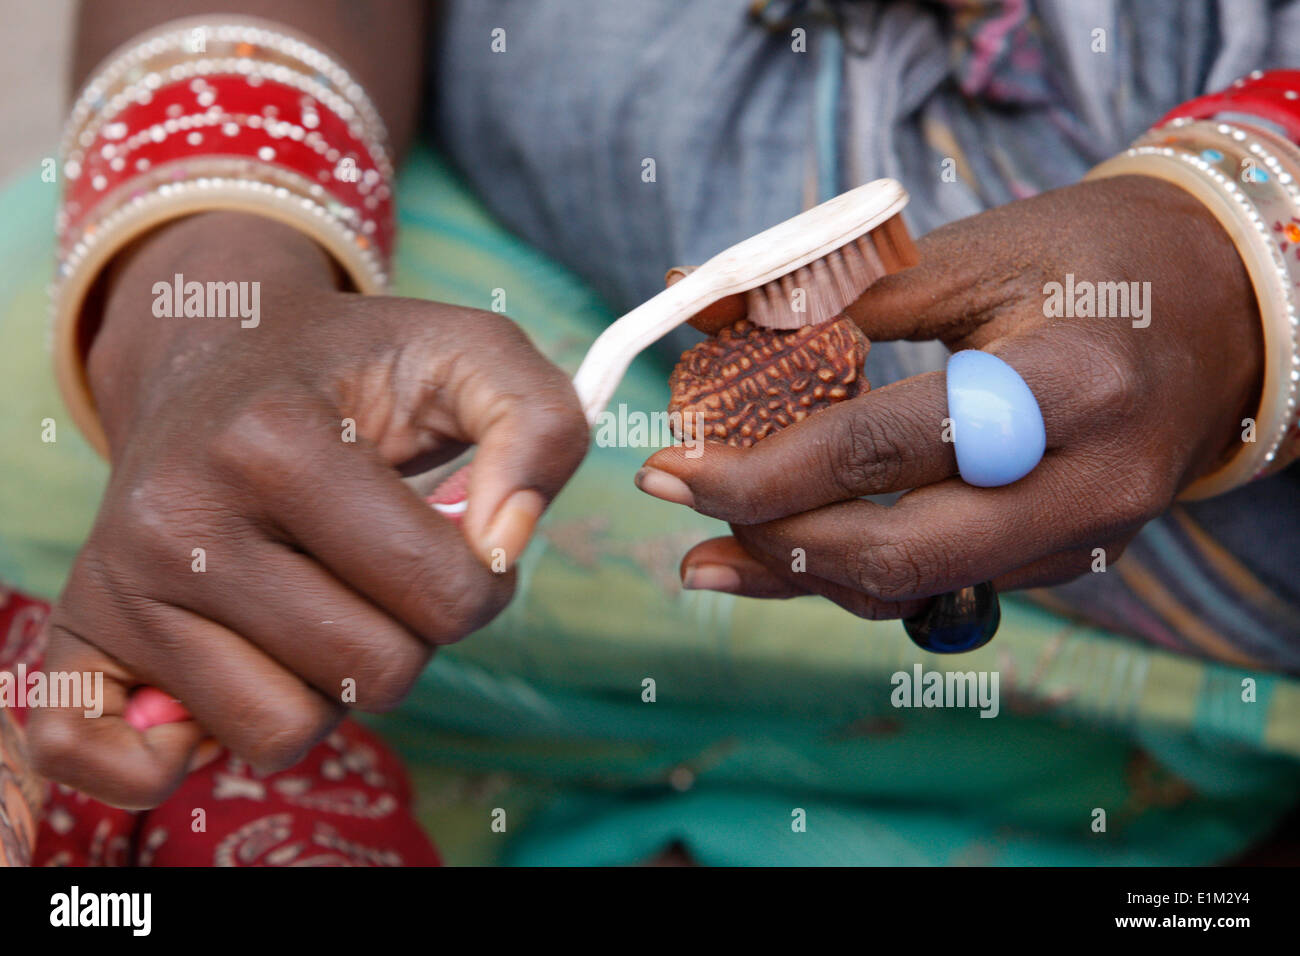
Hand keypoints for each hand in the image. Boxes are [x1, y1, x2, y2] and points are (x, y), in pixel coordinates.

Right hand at [28, 212, 586, 807]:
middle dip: (411, 632)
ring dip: (330, 682)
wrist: (221, 357)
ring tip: (315, 595)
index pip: (446, 594)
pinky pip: (130, 766)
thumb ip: (540, 426)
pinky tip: (226, 673)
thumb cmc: (357, 371)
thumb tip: (504, 544)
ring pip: (284, 731)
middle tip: (380, 564)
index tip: (452, 534)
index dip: (484, 580)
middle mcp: (176, 515)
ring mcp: (120, 583)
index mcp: (274, 438)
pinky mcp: (83, 638)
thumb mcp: (470, 354)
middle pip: (375, 675)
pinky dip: (187, 752)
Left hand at [637, 176, 1262, 619]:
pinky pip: (943, 583)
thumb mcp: (968, 255)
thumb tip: (691, 303)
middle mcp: (1089, 481)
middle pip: (902, 551)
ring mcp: (1088, 536)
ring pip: (917, 586)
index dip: (767, 467)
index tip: (674, 466)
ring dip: (802, 574)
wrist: (1222, 310)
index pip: (888, 448)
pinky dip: (858, 571)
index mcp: (1069, 382)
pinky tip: (785, 554)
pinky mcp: (1070, 557)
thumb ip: (829, 291)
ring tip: (708, 554)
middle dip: (773, 540)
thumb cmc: (1094, 259)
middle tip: (681, 508)